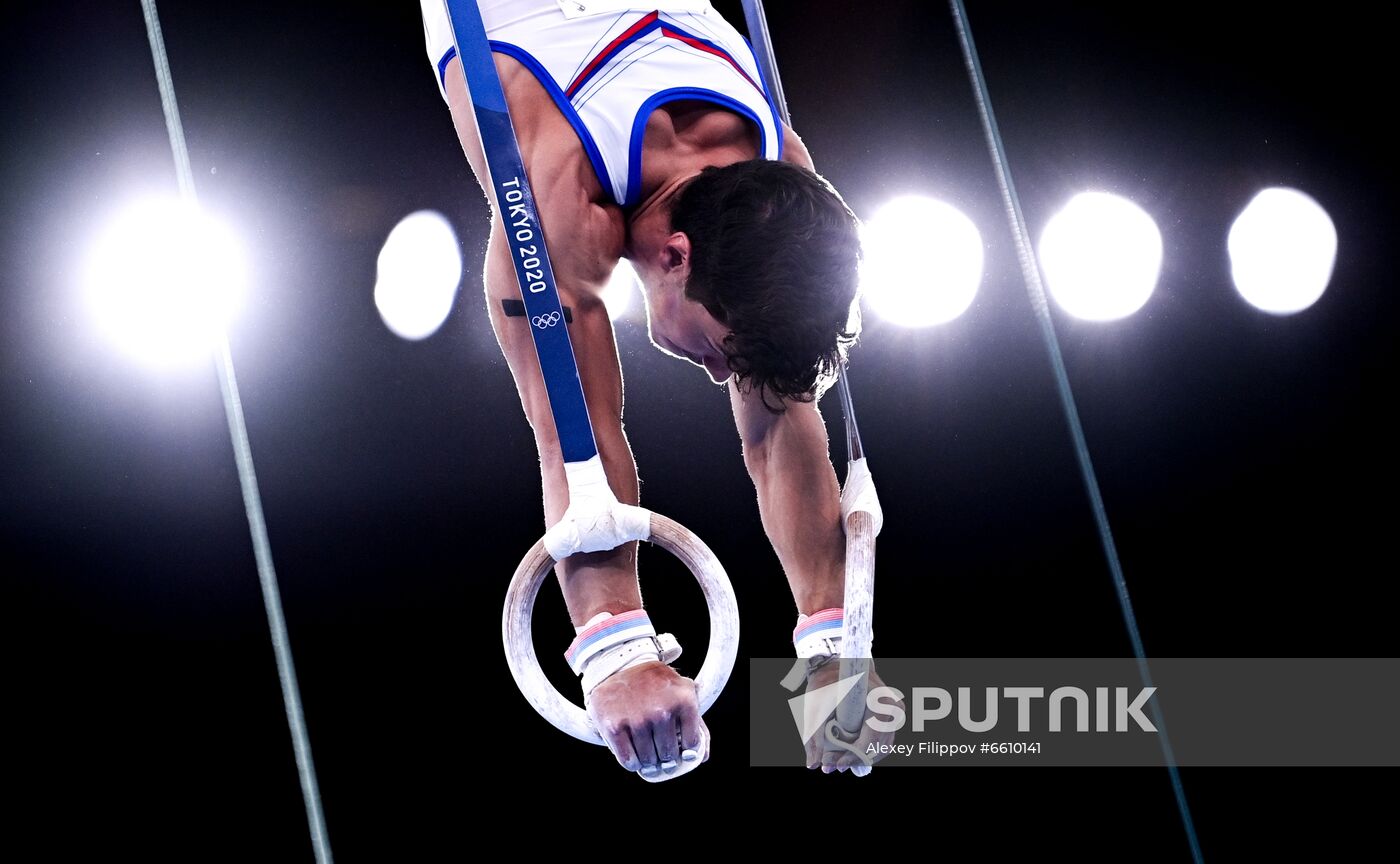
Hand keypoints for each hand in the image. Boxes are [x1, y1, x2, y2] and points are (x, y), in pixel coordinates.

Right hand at [587, 660, 708, 778]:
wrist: (620, 666)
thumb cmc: (657, 686)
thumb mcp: (683, 693)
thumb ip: (697, 724)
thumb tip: (701, 757)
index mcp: (684, 701)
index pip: (692, 745)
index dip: (686, 751)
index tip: (679, 748)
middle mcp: (662, 711)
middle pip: (669, 756)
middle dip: (666, 758)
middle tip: (660, 751)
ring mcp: (637, 720)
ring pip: (648, 761)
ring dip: (648, 761)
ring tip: (646, 748)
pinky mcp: (614, 727)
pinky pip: (628, 762)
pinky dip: (632, 762)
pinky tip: (633, 751)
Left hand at [803, 658, 902, 773]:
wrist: (835, 665)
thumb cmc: (826, 683)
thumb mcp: (815, 707)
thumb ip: (815, 736)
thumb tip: (813, 765)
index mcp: (878, 700)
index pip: (871, 737)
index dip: (854, 754)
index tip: (836, 764)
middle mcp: (892, 707)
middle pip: (878, 745)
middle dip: (855, 758)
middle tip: (832, 765)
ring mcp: (894, 712)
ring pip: (882, 746)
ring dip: (861, 757)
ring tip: (836, 761)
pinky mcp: (890, 716)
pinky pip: (882, 740)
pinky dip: (867, 750)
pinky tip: (849, 754)